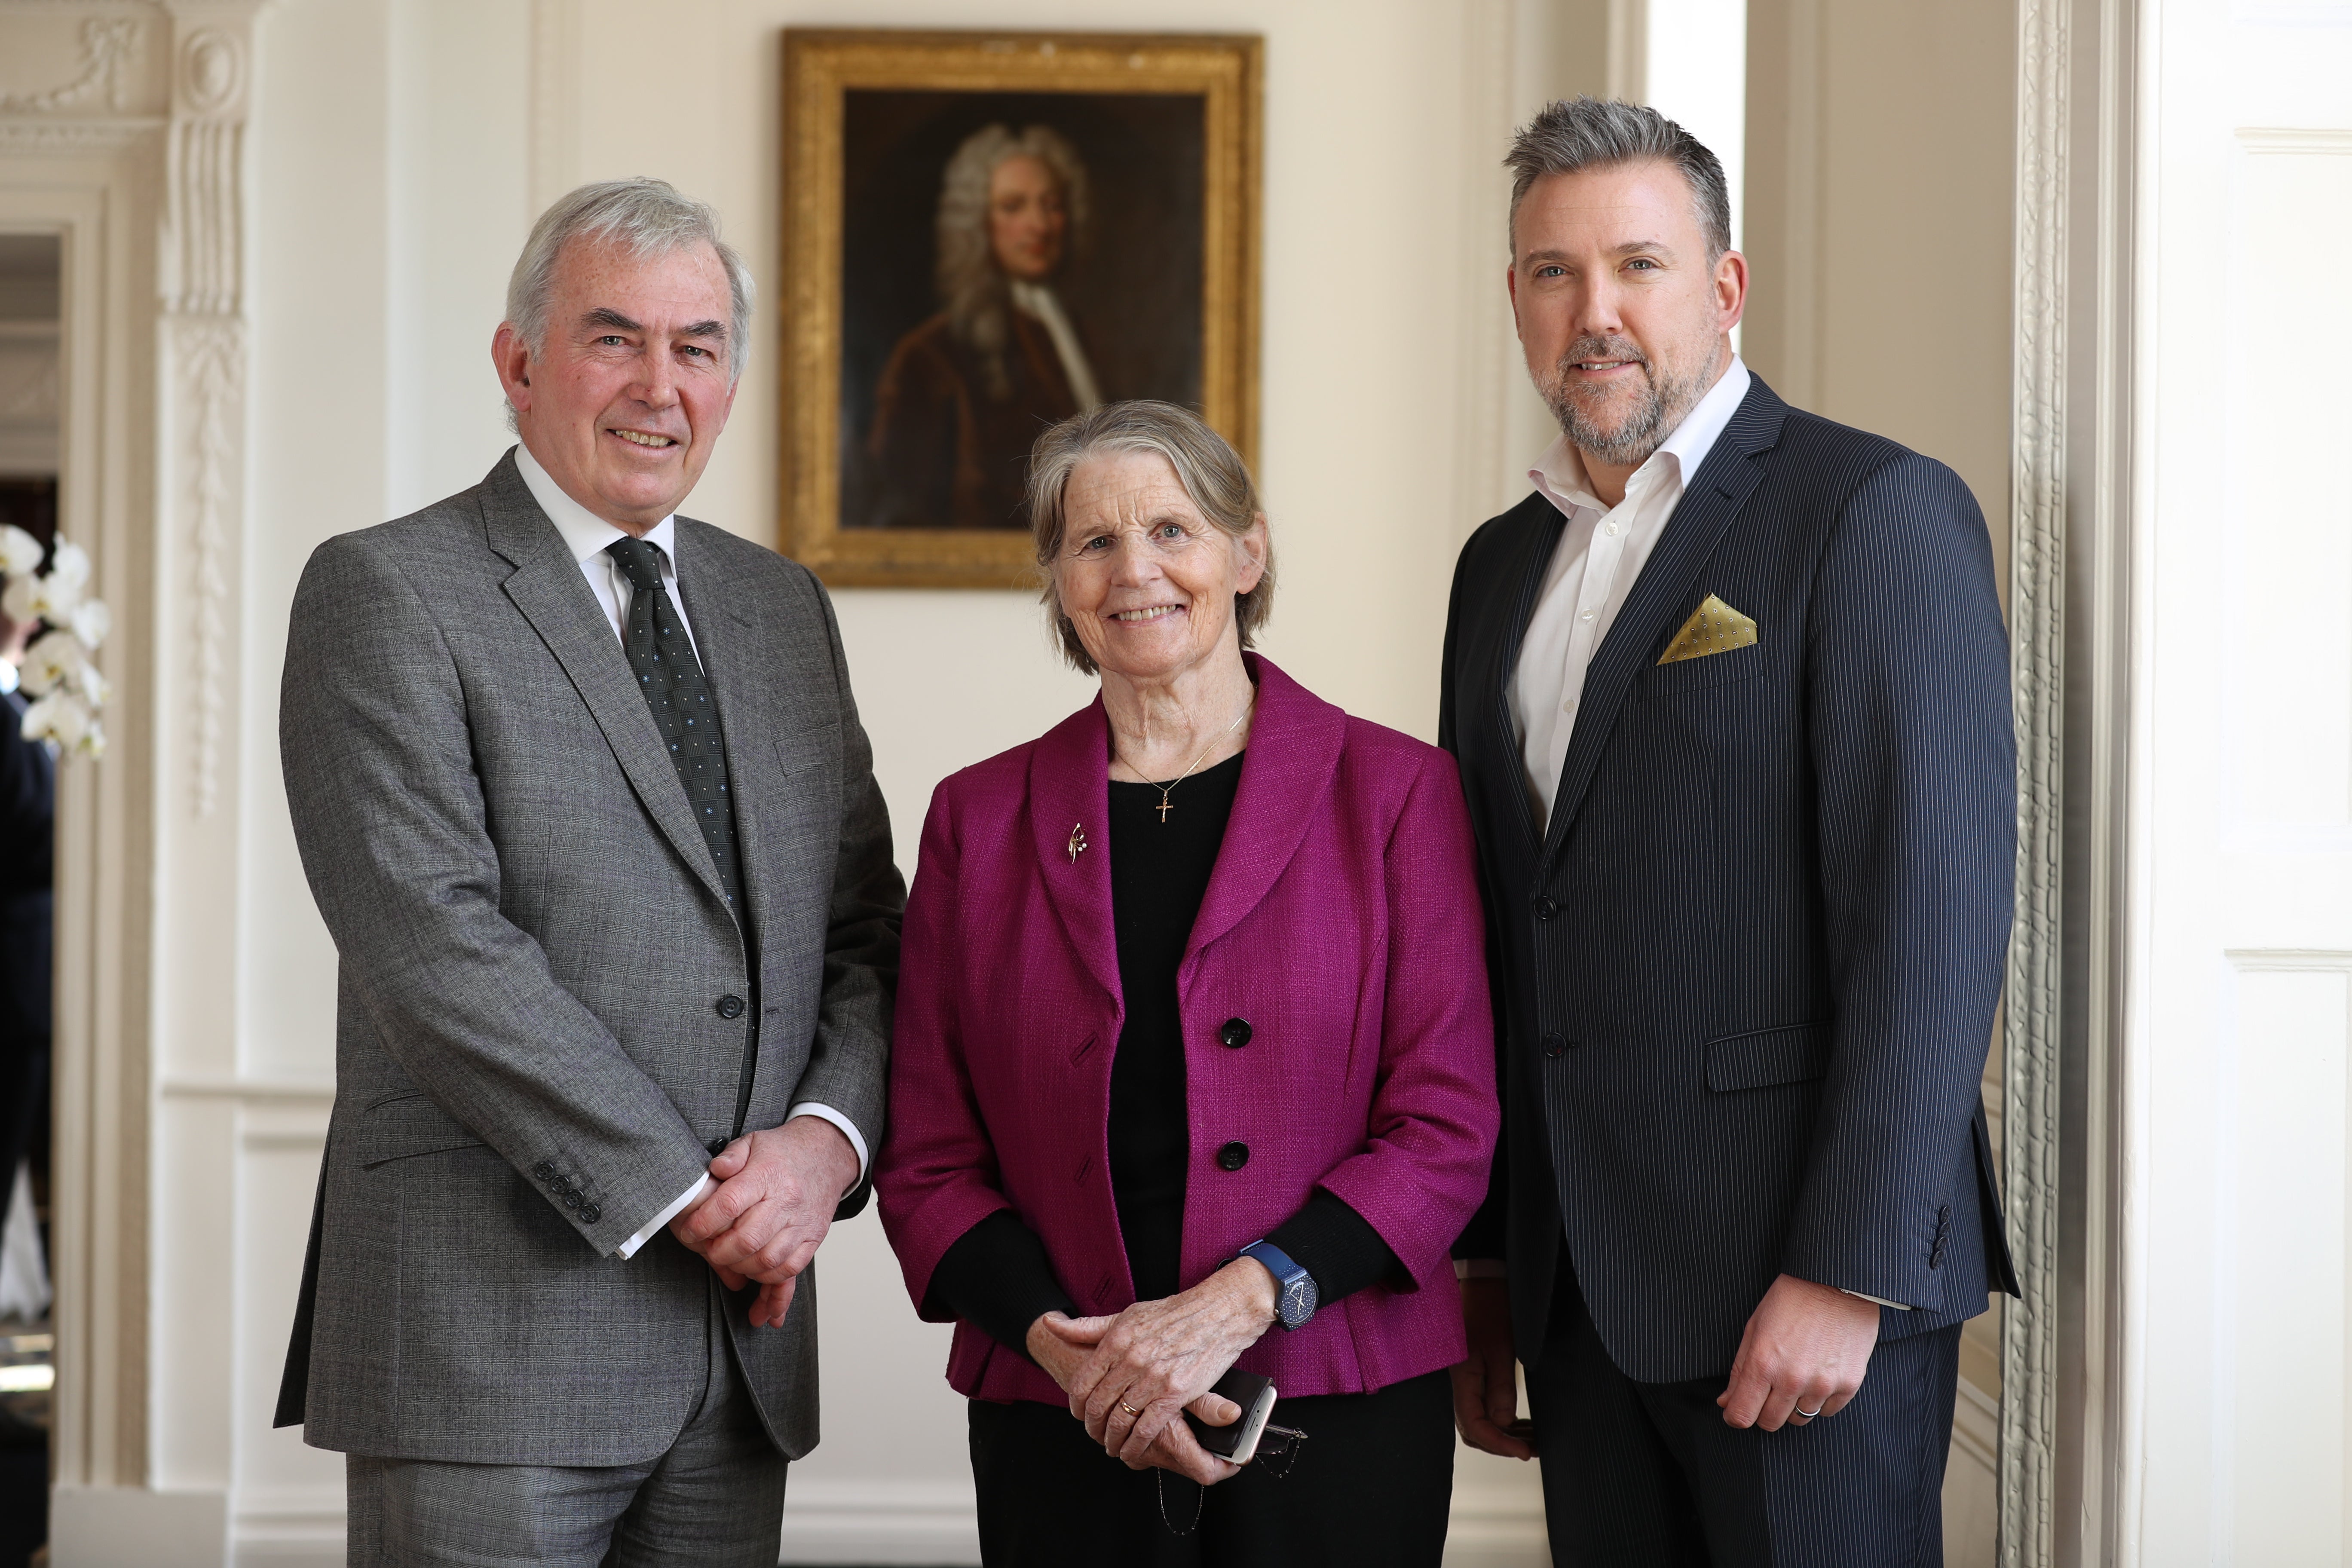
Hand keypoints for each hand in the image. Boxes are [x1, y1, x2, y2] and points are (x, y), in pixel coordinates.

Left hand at [670, 1117, 859, 1329]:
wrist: (827, 1155)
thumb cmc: (783, 1153)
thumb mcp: (752, 1142)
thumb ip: (730, 1156)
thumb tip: (714, 1170)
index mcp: (767, 1174)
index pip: (730, 1204)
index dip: (704, 1223)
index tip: (689, 1232)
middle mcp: (787, 1200)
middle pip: (748, 1239)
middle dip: (720, 1253)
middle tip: (709, 1251)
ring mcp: (802, 1223)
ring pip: (769, 1261)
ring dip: (743, 1270)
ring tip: (730, 1264)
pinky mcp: (812, 1239)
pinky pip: (792, 1269)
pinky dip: (771, 1285)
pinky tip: (757, 1287)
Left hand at [1043, 1260, 1276, 1472]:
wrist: (1218, 1313)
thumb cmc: (1174, 1314)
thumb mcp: (1128, 1315)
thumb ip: (1090, 1327)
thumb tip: (1051, 1324)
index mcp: (1117, 1339)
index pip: (1083, 1382)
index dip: (1076, 1405)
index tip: (1079, 1414)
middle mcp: (1132, 1358)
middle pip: (1099, 1405)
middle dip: (1092, 1427)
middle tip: (1095, 1434)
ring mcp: (1153, 1377)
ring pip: (1121, 1420)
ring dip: (1112, 1440)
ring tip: (1112, 1445)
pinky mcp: (1175, 1393)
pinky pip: (1147, 1428)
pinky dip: (1135, 1445)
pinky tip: (1131, 1451)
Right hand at [1451, 1275, 1533, 1458]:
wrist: (1484, 1280)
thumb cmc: (1491, 1307)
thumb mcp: (1501, 1347)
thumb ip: (1501, 1386)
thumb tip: (1503, 1423)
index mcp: (1462, 1377)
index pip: (1475, 1427)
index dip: (1499, 1445)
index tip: (1525, 1453)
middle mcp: (1459, 1383)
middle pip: (1473, 1431)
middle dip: (1502, 1445)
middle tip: (1532, 1449)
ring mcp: (1464, 1379)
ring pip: (1478, 1421)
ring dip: (1503, 1434)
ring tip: (1532, 1440)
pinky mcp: (1472, 1374)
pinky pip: (1481, 1407)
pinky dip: (1501, 1420)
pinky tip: (1519, 1423)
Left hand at [1717, 1273, 1880, 1430]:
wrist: (1836, 1283)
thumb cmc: (1790, 1301)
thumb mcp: (1754, 1328)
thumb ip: (1739, 1370)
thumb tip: (1727, 1402)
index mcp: (1763, 1364)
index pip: (1741, 1416)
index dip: (1735, 1416)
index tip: (1737, 1409)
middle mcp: (1792, 1380)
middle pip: (1770, 1423)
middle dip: (1763, 1410)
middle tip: (1768, 1389)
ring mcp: (1822, 1384)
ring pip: (1799, 1419)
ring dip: (1792, 1405)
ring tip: (1795, 1375)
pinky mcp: (1848, 1384)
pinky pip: (1827, 1412)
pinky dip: (1819, 1400)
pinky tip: (1817, 1375)